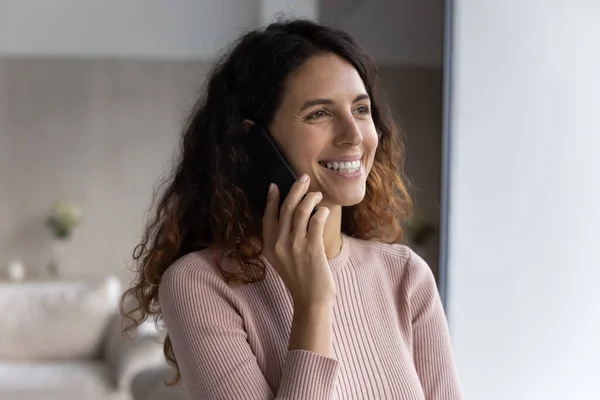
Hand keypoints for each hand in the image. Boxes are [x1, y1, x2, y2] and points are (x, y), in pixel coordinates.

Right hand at [262, 174, 336, 306]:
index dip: (271, 200)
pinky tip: (324, 210)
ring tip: (317, 194)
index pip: (268, 217)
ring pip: (301, 211)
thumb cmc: (300, 279)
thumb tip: (292, 215)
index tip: (274, 186)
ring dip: (310, 198)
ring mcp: (295, 246)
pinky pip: (316, 221)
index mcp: (269, 247)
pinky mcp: (312, 248)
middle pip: (285, 208)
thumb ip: (281, 241)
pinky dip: (321, 212)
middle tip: (303, 178)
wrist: (311, 300)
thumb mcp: (282, 260)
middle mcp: (279, 245)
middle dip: (295, 190)